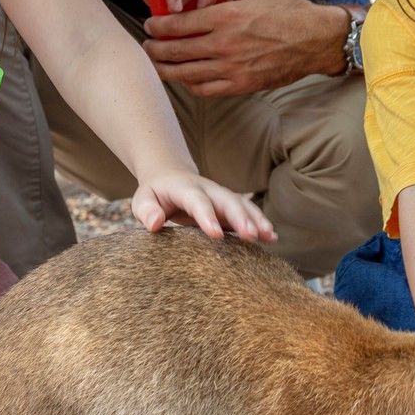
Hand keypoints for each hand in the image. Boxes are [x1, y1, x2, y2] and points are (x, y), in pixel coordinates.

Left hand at [131, 171, 277, 243]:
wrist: (170, 175)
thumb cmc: (155, 194)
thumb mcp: (142, 199)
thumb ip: (146, 211)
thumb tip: (155, 224)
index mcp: (185, 188)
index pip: (197, 200)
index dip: (207, 216)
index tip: (215, 235)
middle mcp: (209, 189)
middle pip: (228, 201)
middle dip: (241, 217)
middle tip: (251, 235)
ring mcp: (222, 197)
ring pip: (243, 205)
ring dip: (257, 220)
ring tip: (270, 237)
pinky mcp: (230, 207)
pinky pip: (248, 213)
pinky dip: (260, 224)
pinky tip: (272, 238)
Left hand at [142, 0, 347, 97]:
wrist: (317, 40)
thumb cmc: (290, 13)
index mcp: (226, 16)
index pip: (179, 23)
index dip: (158, 25)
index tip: (150, 23)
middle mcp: (225, 43)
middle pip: (175, 50)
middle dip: (155, 48)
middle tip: (147, 45)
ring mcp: (232, 68)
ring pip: (185, 73)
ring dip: (166, 69)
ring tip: (158, 63)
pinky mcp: (242, 85)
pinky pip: (206, 89)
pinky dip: (190, 84)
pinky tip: (185, 78)